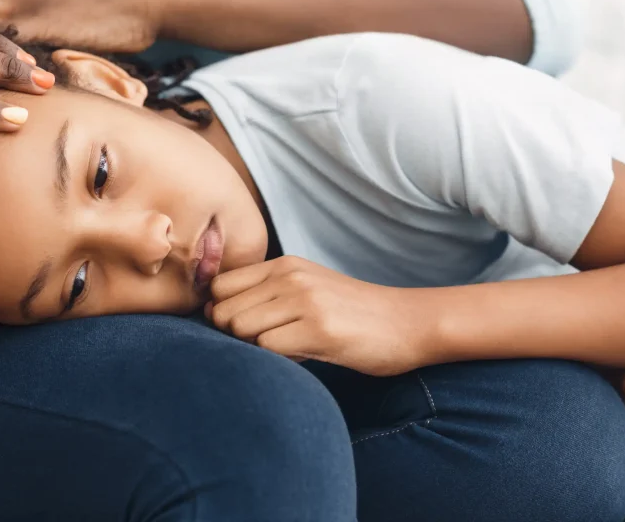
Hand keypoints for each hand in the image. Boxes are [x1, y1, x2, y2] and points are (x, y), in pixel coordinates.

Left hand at [207, 256, 437, 375]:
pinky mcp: (319, 329)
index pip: (220, 285)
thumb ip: (267, 296)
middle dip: (234, 335)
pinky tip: (302, 357)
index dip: (222, 312)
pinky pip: (267, 348)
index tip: (243, 329)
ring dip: (254, 348)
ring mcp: (305, 301)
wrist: (408, 323)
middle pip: (224, 310)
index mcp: (284, 265)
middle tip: (266, 345)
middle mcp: (290, 277)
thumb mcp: (309, 290)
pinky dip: (276, 359)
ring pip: (241, 328)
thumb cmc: (353, 314)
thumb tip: (216, 317)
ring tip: (285, 350)